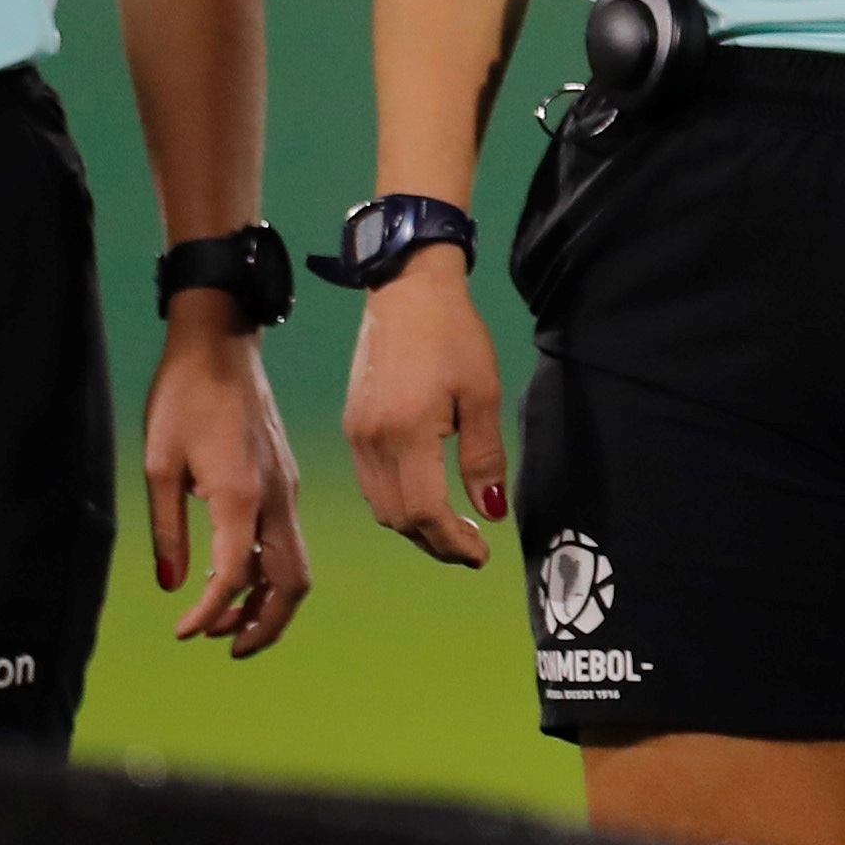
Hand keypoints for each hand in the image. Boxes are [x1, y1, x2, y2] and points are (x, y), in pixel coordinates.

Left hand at [142, 307, 309, 654]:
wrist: (221, 343)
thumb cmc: (183, 396)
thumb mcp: (159, 465)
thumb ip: (167, 530)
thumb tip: (174, 585)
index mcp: (241, 494)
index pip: (235, 576)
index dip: (210, 614)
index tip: (182, 632)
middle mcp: (275, 497)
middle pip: (290, 582)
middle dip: (264, 626)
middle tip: (226, 648)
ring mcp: (286, 487)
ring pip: (295, 563)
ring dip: (268, 602)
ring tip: (227, 623)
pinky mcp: (285, 478)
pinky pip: (287, 539)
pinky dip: (268, 571)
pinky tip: (235, 574)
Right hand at [344, 258, 510, 568]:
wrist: (406, 290)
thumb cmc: (454, 335)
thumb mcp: (484, 393)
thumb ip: (485, 457)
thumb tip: (492, 513)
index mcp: (406, 433)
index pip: (423, 512)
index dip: (452, 542)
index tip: (481, 554)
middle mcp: (372, 441)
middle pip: (397, 519)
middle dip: (435, 542)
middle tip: (472, 547)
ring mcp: (356, 435)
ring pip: (380, 506)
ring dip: (415, 526)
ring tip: (454, 527)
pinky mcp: (352, 426)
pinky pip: (371, 484)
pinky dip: (397, 502)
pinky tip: (426, 495)